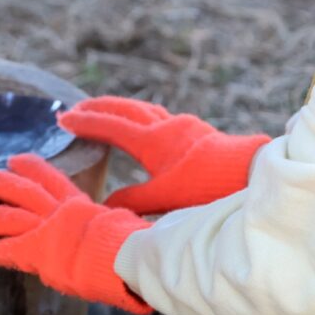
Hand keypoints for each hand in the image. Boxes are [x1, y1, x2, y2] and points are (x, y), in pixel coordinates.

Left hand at [0, 154, 152, 313]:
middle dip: (0, 183)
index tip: (16, 159)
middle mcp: (57, 210)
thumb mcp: (115, 223)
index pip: (49, 178)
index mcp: (76, 202)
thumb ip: (101, 219)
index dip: (31, 167)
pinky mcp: (37, 249)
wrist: (124, 256)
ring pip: (8, 217)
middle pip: (22, 190)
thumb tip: (103, 217)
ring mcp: (45, 229)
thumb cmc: (128, 244)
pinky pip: (9, 250)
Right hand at [59, 97, 270, 213]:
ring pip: (142, 109)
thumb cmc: (209, 186)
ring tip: (105, 111)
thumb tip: (105, 207)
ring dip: (119, 108)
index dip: (85, 123)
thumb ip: (134, 202)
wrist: (251, 172)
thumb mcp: (166, 199)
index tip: (63, 118)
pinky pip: (158, 115)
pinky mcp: (195, 130)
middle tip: (76, 108)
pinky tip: (146, 124)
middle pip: (124, 109)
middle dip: (98, 108)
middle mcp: (164, 127)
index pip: (110, 127)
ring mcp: (181, 125)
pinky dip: (141, 115)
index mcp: (152, 141)